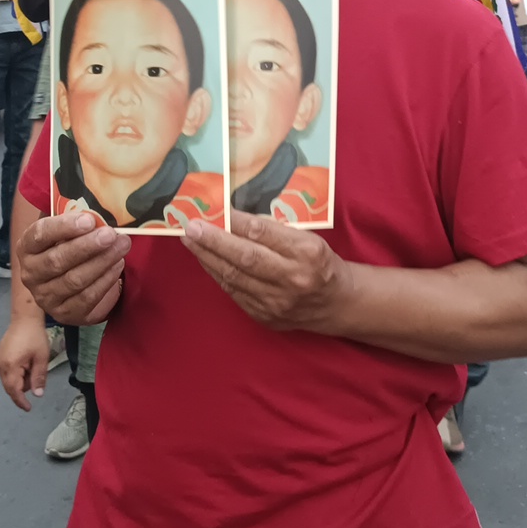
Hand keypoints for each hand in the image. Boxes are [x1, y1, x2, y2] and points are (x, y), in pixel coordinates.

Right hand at [0, 318, 49, 411]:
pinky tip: (26, 364)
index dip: (20, 401)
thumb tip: (37, 395)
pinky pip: (7, 372)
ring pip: (8, 379)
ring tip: (32, 367)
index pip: (13, 390)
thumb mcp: (41, 358)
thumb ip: (39, 377)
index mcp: (11, 366)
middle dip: (22, 388)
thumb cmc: (35, 337)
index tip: (28, 408)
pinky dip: (16, 374)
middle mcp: (1, 365)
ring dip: (20, 380)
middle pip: (10, 386)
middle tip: (36, 378)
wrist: (25, 318)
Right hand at [20, 212, 129, 324]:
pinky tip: (117, 265)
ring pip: (74, 280)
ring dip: (101, 262)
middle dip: (87, 246)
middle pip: (57, 260)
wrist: (67, 284)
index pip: (39, 235)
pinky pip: (87, 297)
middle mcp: (30, 274)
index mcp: (27, 248)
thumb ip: (75, 222)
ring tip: (121, 247)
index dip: (64, 227)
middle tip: (111, 234)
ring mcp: (45, 297)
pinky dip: (105, 280)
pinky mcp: (64, 313)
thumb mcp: (65, 232)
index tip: (89, 220)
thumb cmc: (67, 248)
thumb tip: (98, 213)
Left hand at [181, 214, 346, 331]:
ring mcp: (277, 302)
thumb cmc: (319, 264)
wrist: (337, 304)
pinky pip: (234, 292)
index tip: (216, 210)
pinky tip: (206, 260)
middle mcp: (292, 279)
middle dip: (213, 240)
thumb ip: (275, 231)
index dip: (236, 222)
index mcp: (307, 252)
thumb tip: (235, 218)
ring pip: (234, 277)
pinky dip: (217, 274)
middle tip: (191, 227)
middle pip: (245, 257)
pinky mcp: (265, 317)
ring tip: (190, 240)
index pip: (264, 234)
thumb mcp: (308, 239)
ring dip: (207, 257)